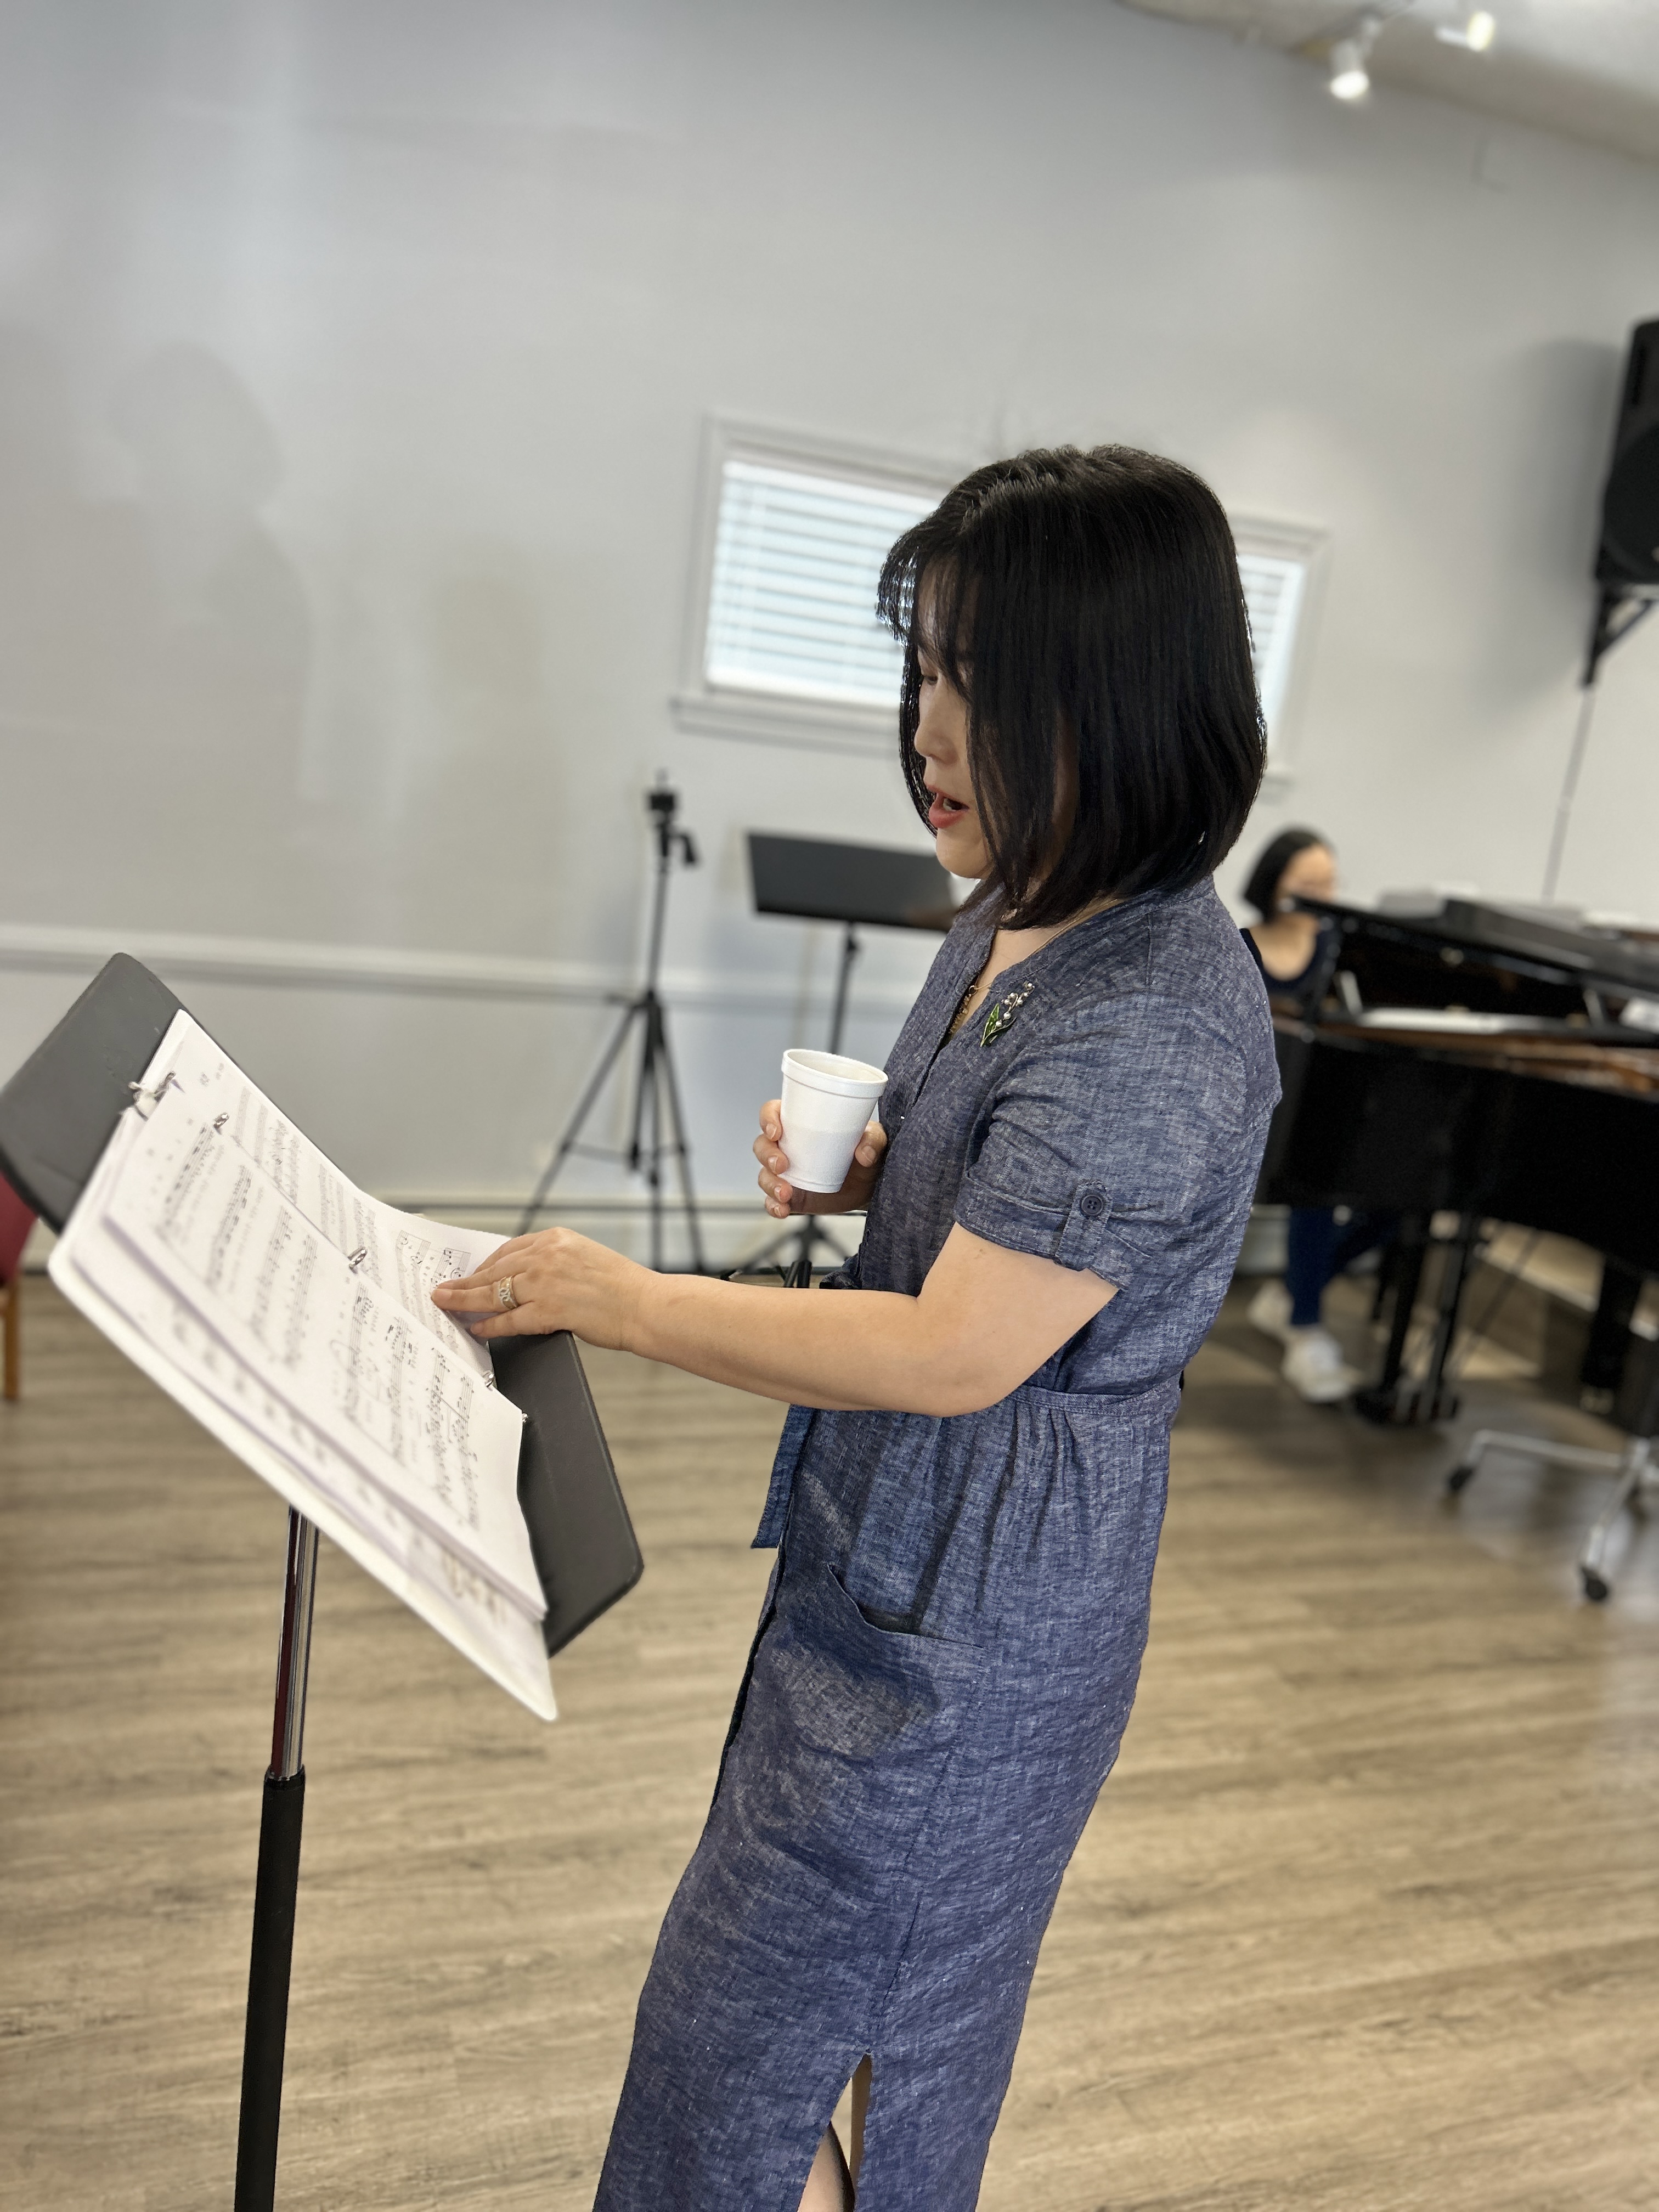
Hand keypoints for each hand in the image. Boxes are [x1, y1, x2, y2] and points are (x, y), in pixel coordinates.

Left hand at [431, 1227, 648, 1346]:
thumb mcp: (586, 1258)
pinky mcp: (549, 1310)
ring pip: (493, 1292)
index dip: (484, 1266)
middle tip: (442, 1289)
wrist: (647, 1306)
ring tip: (447, 1305)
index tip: (470, 1274)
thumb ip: (555, 1263)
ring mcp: (546, 1282)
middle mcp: (548, 1255)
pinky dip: (489, 1325)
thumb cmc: (623, 1287)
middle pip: (494, 1270)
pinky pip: (508, 1319)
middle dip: (465, 1282)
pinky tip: (477, 1328)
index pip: (508, 1250)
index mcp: (557, 1238)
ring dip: (465, 1301)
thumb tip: (524, 1280)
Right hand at [753, 1098, 887, 1218]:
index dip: (767, 1119)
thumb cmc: (867, 1151)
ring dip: (770, 1183)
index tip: (776, 1131)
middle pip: (762, 1145)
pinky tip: (782, 1209)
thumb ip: (873, 1139)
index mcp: (800, 1123)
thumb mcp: (874, 1139)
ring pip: (764, 1174)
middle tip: (782, 1165)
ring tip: (786, 1193)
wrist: (870, 1185)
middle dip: (767, 1155)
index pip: (772, 1113)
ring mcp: (786, 1173)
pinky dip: (773, 1205)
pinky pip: (772, 1201)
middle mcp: (787, 1146)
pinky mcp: (790, 1195)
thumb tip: (864, 1152)